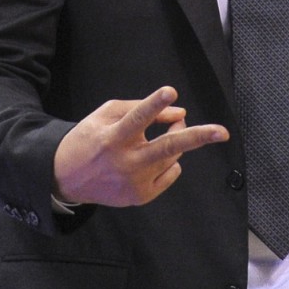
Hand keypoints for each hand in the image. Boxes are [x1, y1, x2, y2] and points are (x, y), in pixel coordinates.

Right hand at [53, 86, 228, 206]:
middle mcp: (126, 162)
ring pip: (173, 155)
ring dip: (175, 140)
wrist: (67, 178)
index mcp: (113, 137)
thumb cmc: (89, 139)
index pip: (137, 118)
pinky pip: (171, 172)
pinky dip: (169, 161)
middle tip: (222, 132)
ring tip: (159, 134)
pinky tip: (149, 158)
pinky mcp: (141, 197)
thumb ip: (140, 109)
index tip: (171, 92)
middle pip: (167, 147)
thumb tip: (179, 111)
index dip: (155, 104)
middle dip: (197, 137)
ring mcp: (135, 182)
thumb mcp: (106, 115)